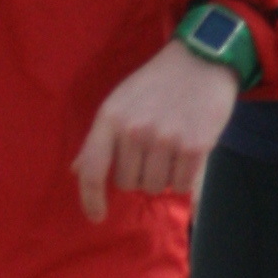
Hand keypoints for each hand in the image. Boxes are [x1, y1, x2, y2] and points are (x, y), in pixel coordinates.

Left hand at [72, 39, 238, 222]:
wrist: (201, 60)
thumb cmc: (156, 84)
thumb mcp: (119, 102)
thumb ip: (99, 139)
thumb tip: (76, 171)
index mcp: (110, 118)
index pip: (92, 170)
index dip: (90, 200)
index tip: (96, 216)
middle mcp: (135, 130)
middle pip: (127, 183)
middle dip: (138, 175)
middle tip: (151, 151)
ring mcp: (165, 139)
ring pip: (154, 186)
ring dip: (162, 177)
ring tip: (170, 149)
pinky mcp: (194, 147)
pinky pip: (181, 186)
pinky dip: (183, 178)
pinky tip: (187, 154)